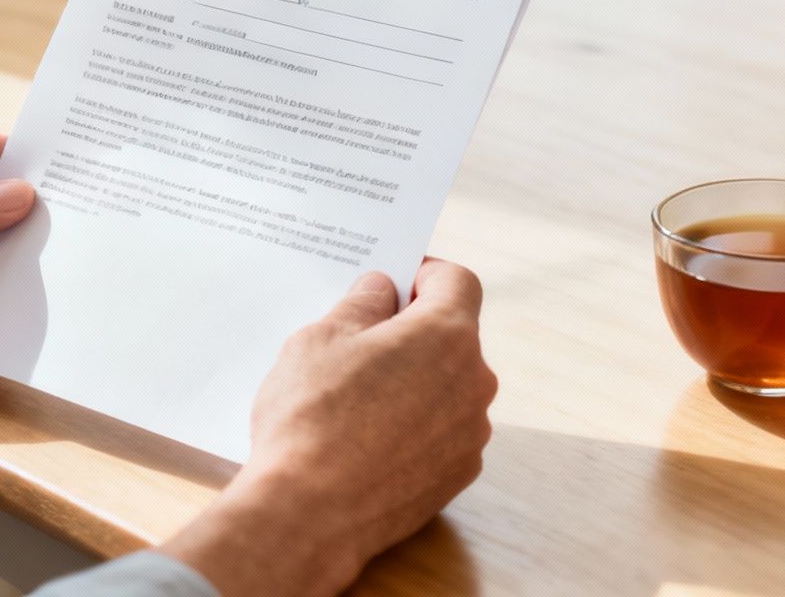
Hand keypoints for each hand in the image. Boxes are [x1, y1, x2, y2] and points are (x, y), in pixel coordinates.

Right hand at [161, 259, 496, 596]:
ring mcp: (470, 434)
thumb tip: (381, 291)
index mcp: (446, 336)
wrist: (310, 512)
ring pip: (447, 386)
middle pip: (453, 335)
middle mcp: (473, 382)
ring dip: (414, 379)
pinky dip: (414, 424)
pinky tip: (366, 437)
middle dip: (412, 329)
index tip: (393, 279)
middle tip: (358, 337)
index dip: (424, 272)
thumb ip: (361, 305)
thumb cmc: (312, 416)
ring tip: (355, 395)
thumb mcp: (321, 338)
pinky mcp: (456, 476)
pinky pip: (440, 431)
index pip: (457, 281)